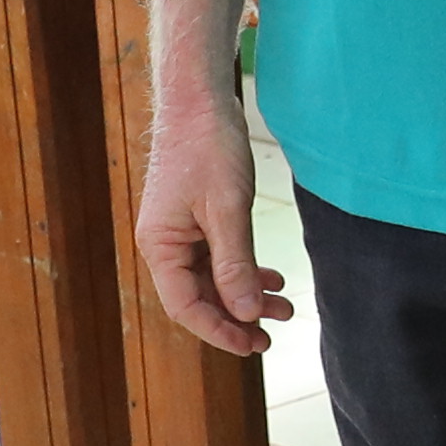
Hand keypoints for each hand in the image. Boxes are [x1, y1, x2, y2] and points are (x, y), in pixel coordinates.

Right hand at [135, 69, 293, 358]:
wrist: (200, 101)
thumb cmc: (208, 147)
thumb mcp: (227, 209)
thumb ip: (235, 264)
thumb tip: (245, 314)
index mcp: (160, 246)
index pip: (186, 306)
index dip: (219, 330)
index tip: (252, 344)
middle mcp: (165, 245)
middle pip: (199, 298)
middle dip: (237, 318)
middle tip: (272, 337)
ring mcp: (181, 234)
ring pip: (214, 280)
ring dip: (247, 296)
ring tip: (284, 309)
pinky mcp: (197, 221)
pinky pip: (220, 259)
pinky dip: (246, 272)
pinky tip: (272, 280)